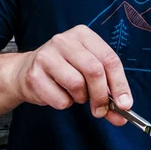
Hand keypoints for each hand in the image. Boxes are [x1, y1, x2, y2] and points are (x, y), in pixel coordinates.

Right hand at [4, 25, 132, 126]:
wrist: (25, 71)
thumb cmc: (63, 70)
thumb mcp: (87, 73)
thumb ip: (107, 92)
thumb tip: (122, 114)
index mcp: (82, 34)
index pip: (109, 59)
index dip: (120, 84)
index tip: (125, 104)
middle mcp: (64, 40)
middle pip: (94, 70)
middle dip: (101, 96)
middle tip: (100, 110)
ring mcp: (46, 55)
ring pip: (77, 84)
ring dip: (80, 98)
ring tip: (74, 94)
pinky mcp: (34, 74)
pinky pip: (60, 99)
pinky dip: (64, 104)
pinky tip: (58, 94)